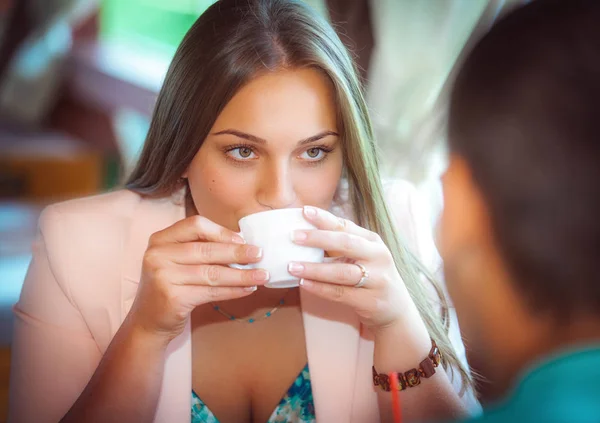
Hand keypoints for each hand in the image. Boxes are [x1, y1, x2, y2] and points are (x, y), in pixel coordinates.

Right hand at [127, 215, 269, 342]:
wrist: (148, 322)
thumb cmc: (170, 287)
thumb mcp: (176, 261)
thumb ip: (200, 248)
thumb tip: (242, 242)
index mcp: (160, 239)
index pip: (195, 225)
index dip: (222, 232)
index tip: (242, 239)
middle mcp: (158, 255)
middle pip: (207, 249)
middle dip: (238, 253)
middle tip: (259, 255)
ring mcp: (163, 277)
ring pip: (212, 273)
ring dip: (241, 275)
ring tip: (261, 275)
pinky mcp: (173, 298)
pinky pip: (211, 292)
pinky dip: (233, 290)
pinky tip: (247, 289)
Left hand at [289, 206, 416, 331]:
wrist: (396, 309)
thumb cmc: (372, 277)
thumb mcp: (363, 256)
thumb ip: (341, 244)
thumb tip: (305, 231)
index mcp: (373, 242)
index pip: (346, 226)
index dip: (325, 218)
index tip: (304, 211)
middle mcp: (378, 257)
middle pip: (346, 244)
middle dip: (319, 238)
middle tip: (294, 236)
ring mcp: (377, 280)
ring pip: (342, 272)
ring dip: (315, 269)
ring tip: (292, 266)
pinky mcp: (371, 301)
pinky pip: (340, 293)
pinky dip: (320, 288)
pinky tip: (304, 284)